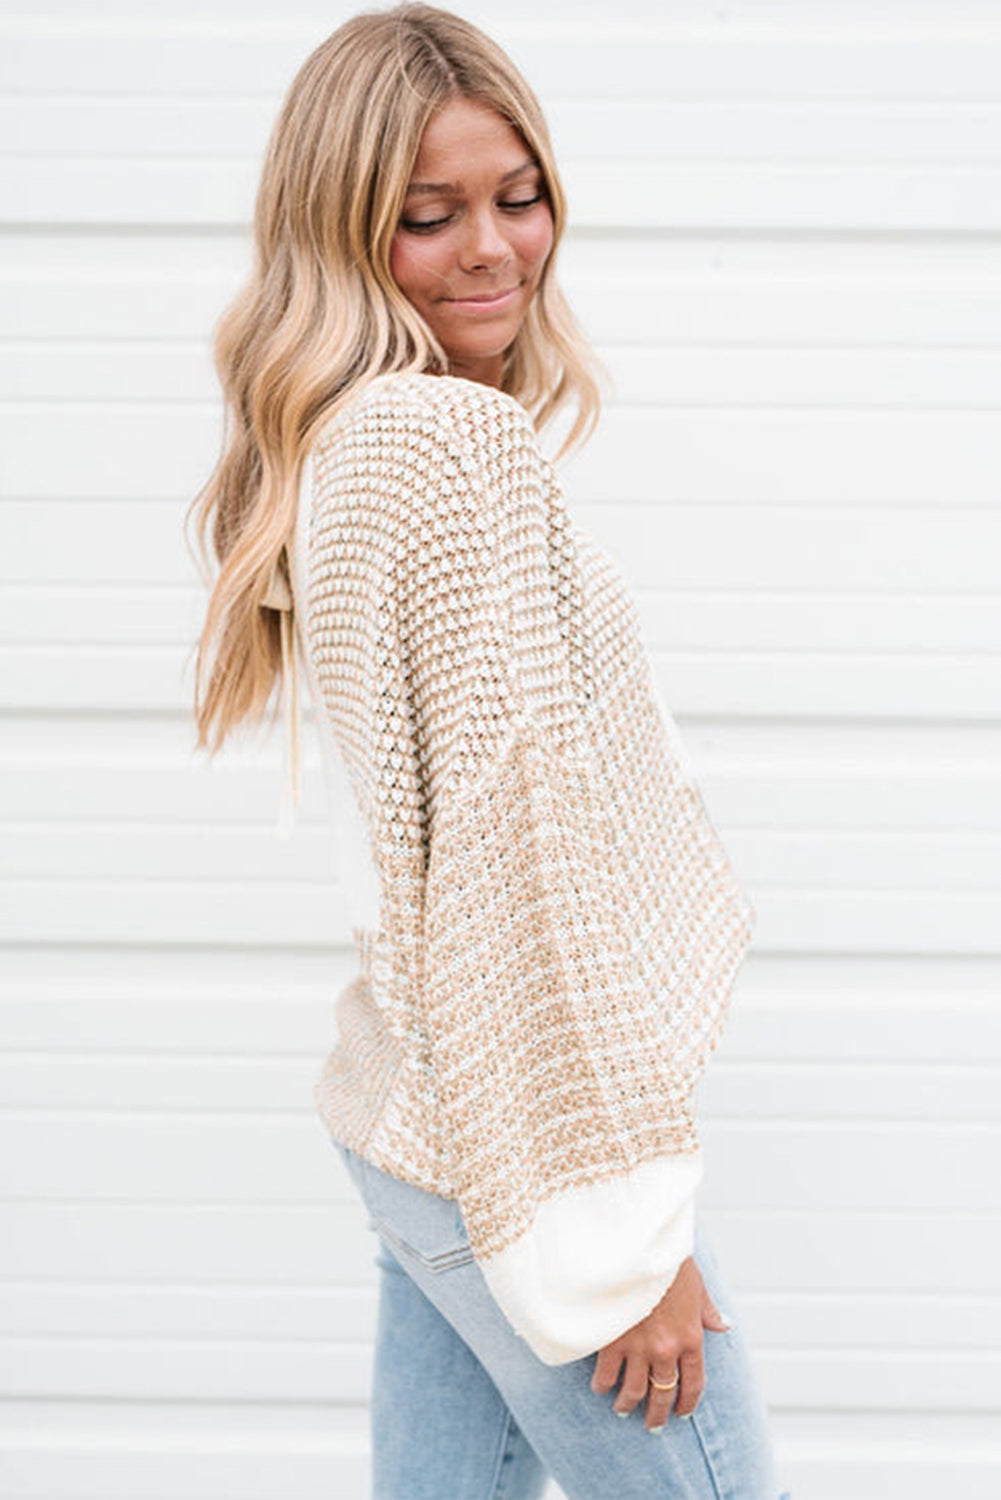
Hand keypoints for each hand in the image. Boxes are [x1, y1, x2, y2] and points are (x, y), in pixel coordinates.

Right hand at [589, 1256, 730, 1430]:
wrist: (638, 1247)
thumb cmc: (669, 1260)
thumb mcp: (696, 1284)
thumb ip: (708, 1310)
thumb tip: (723, 1325)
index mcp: (691, 1337)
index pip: (694, 1382)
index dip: (687, 1403)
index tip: (681, 1413)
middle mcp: (667, 1349)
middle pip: (663, 1393)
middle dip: (658, 1414)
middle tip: (653, 1425)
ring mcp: (639, 1347)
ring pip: (634, 1391)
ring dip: (628, 1405)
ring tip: (623, 1410)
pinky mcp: (612, 1339)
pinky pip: (606, 1374)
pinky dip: (603, 1384)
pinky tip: (601, 1387)